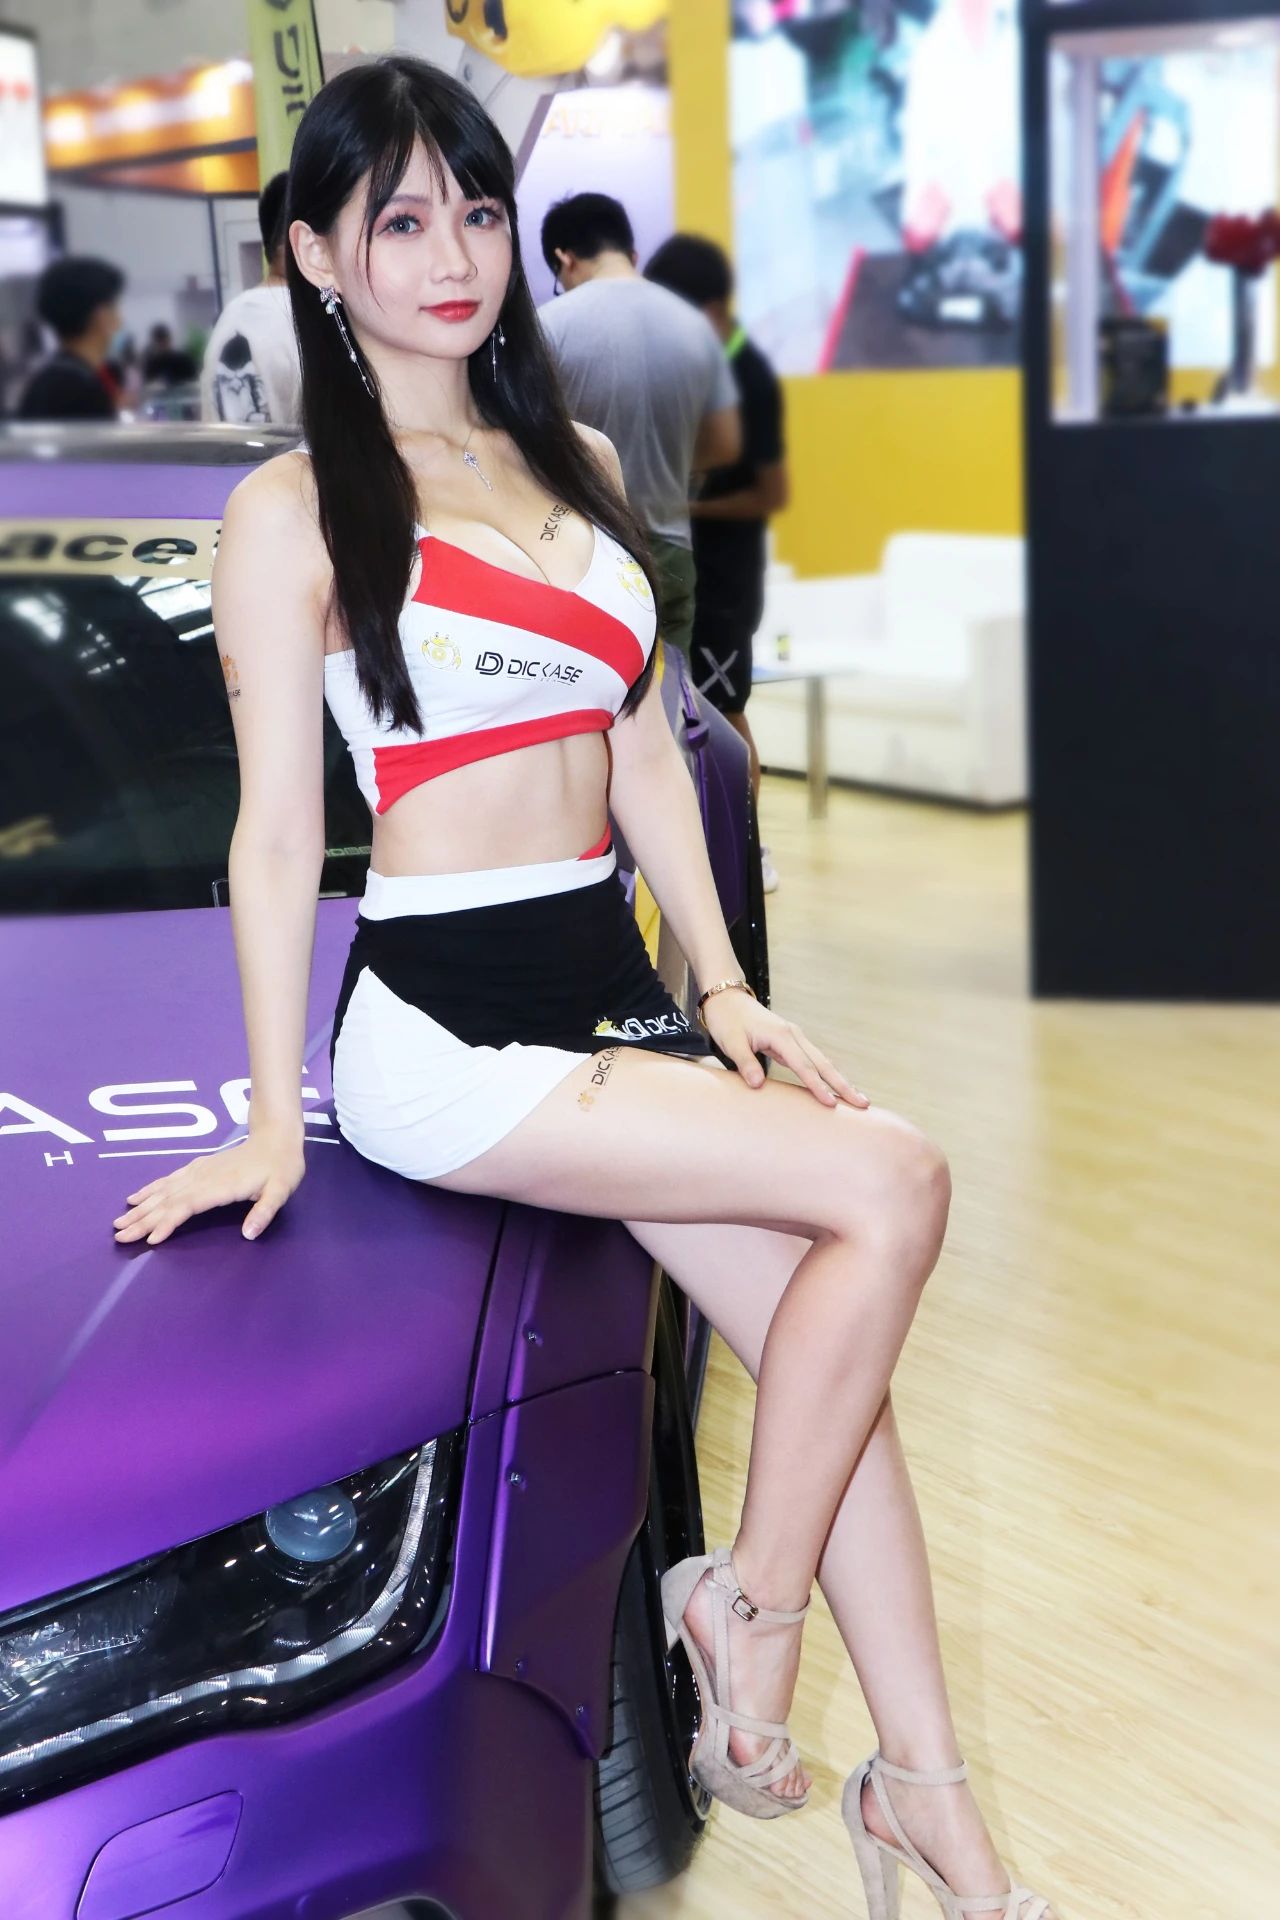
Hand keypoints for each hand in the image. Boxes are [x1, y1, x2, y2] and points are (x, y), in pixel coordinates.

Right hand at [112, 1125, 306, 1246]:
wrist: (277, 1138)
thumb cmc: (282, 1167)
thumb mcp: (281, 1191)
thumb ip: (265, 1212)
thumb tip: (249, 1234)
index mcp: (222, 1186)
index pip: (188, 1206)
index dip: (169, 1222)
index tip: (150, 1239)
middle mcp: (203, 1178)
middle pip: (167, 1201)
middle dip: (142, 1219)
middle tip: (119, 1236)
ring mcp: (198, 1172)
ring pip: (163, 1191)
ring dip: (140, 1207)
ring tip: (119, 1222)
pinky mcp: (197, 1168)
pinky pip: (167, 1181)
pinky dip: (149, 1190)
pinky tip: (135, 1197)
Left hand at [700, 989, 868, 1108]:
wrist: (726, 998)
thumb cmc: (727, 1019)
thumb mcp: (731, 1042)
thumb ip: (746, 1063)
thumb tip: (758, 1084)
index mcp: (781, 1035)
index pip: (804, 1066)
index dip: (818, 1087)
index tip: (832, 1104)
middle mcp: (794, 1035)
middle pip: (823, 1064)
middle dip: (843, 1084)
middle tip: (862, 1103)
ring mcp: (795, 1037)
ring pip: (822, 1061)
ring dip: (840, 1080)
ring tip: (857, 1098)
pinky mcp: (791, 1041)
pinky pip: (814, 1060)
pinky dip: (827, 1074)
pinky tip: (835, 1086)